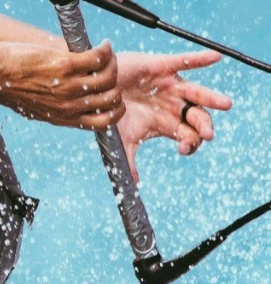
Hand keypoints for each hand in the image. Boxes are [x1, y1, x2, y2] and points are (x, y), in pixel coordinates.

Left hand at [0, 40, 125, 129]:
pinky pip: (98, 58)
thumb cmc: (10, 88)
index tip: (113, 95)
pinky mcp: (65, 66)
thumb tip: (72, 104)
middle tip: (109, 70)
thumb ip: (56, 109)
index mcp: (63, 118)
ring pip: (108, 77)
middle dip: (116, 83)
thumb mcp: (36, 108)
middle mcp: (68, 106)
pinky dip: (105, 50)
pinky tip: (103, 45)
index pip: (103, 123)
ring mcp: (68, 86)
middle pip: (112, 99)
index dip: (116, 110)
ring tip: (107, 54)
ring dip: (113, 63)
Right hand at [114, 50, 233, 180]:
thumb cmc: (112, 112)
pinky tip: (215, 58)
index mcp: (167, 123)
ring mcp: (170, 86)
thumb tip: (132, 184)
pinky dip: (199, 60)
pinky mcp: (162, 67)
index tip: (184, 149)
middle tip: (208, 135)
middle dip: (204, 126)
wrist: (98, 86)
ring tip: (226, 105)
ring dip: (212, 99)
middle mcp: (174, 105)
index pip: (189, 136)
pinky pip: (184, 62)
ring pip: (197, 93)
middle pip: (198, 117)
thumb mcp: (121, 138)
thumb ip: (129, 159)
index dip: (191, 143)